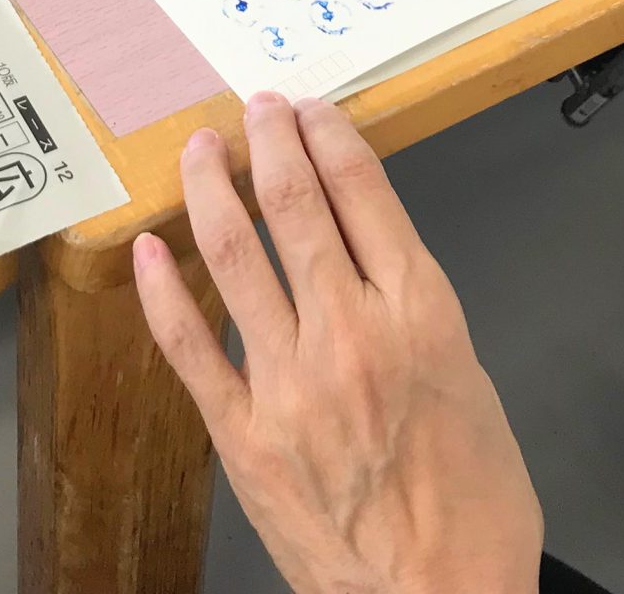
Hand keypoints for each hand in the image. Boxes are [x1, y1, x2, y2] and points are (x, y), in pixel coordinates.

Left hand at [133, 93, 541, 593]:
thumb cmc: (474, 514)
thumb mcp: (471, 382)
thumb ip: (419, 316)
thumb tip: (378, 266)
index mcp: (419, 315)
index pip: (363, 192)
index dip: (329, 137)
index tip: (310, 112)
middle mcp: (351, 333)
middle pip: (295, 204)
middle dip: (270, 141)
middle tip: (255, 108)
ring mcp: (289, 381)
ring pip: (233, 253)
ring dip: (212, 188)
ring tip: (200, 152)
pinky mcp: (243, 434)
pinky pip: (189, 345)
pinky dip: (162, 290)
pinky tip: (148, 251)